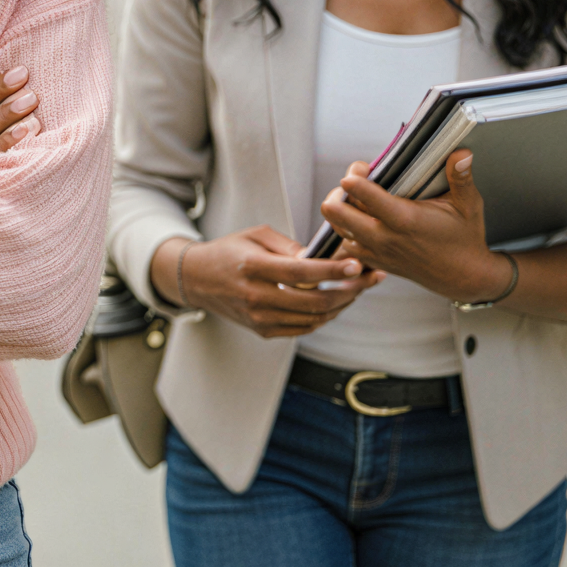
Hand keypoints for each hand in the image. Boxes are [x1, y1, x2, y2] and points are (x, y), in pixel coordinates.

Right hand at [158, 227, 382, 338]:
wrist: (197, 279)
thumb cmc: (230, 251)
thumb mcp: (255, 235)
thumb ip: (288, 247)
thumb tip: (321, 258)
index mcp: (252, 267)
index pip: (300, 272)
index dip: (332, 269)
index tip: (357, 264)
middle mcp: (255, 296)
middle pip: (314, 300)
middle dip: (349, 290)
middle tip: (369, 278)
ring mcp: (259, 318)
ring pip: (314, 318)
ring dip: (341, 305)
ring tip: (356, 289)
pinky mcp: (263, 331)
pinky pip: (304, 328)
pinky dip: (324, 316)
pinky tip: (334, 302)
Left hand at [320, 154, 514, 302]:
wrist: (464, 278)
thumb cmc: (465, 238)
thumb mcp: (468, 205)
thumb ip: (461, 178)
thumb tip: (462, 152)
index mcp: (405, 219)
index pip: (365, 195)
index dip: (354, 177)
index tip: (361, 167)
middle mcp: (385, 237)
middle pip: (337, 212)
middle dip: (338, 192)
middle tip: (353, 182)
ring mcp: (377, 252)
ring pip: (337, 228)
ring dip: (340, 210)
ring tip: (354, 198)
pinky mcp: (375, 262)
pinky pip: (346, 245)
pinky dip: (345, 230)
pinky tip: (359, 218)